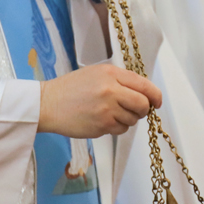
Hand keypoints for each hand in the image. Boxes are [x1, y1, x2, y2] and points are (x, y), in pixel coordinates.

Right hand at [38, 65, 161, 137]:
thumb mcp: (95, 74)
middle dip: (143, 110)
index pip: (144, 85)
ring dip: (127, 119)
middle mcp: (111, 90)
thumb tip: (144, 94)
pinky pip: (121, 129)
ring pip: (132, 119)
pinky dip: (116, 127)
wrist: (47, 104)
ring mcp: (107, 109)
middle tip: (135, 111)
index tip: (156, 102)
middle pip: (143, 104)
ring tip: (109, 113)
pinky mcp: (102, 125)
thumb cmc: (70, 88)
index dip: (154, 96)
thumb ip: (119, 80)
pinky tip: (102, 121)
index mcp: (111, 73)